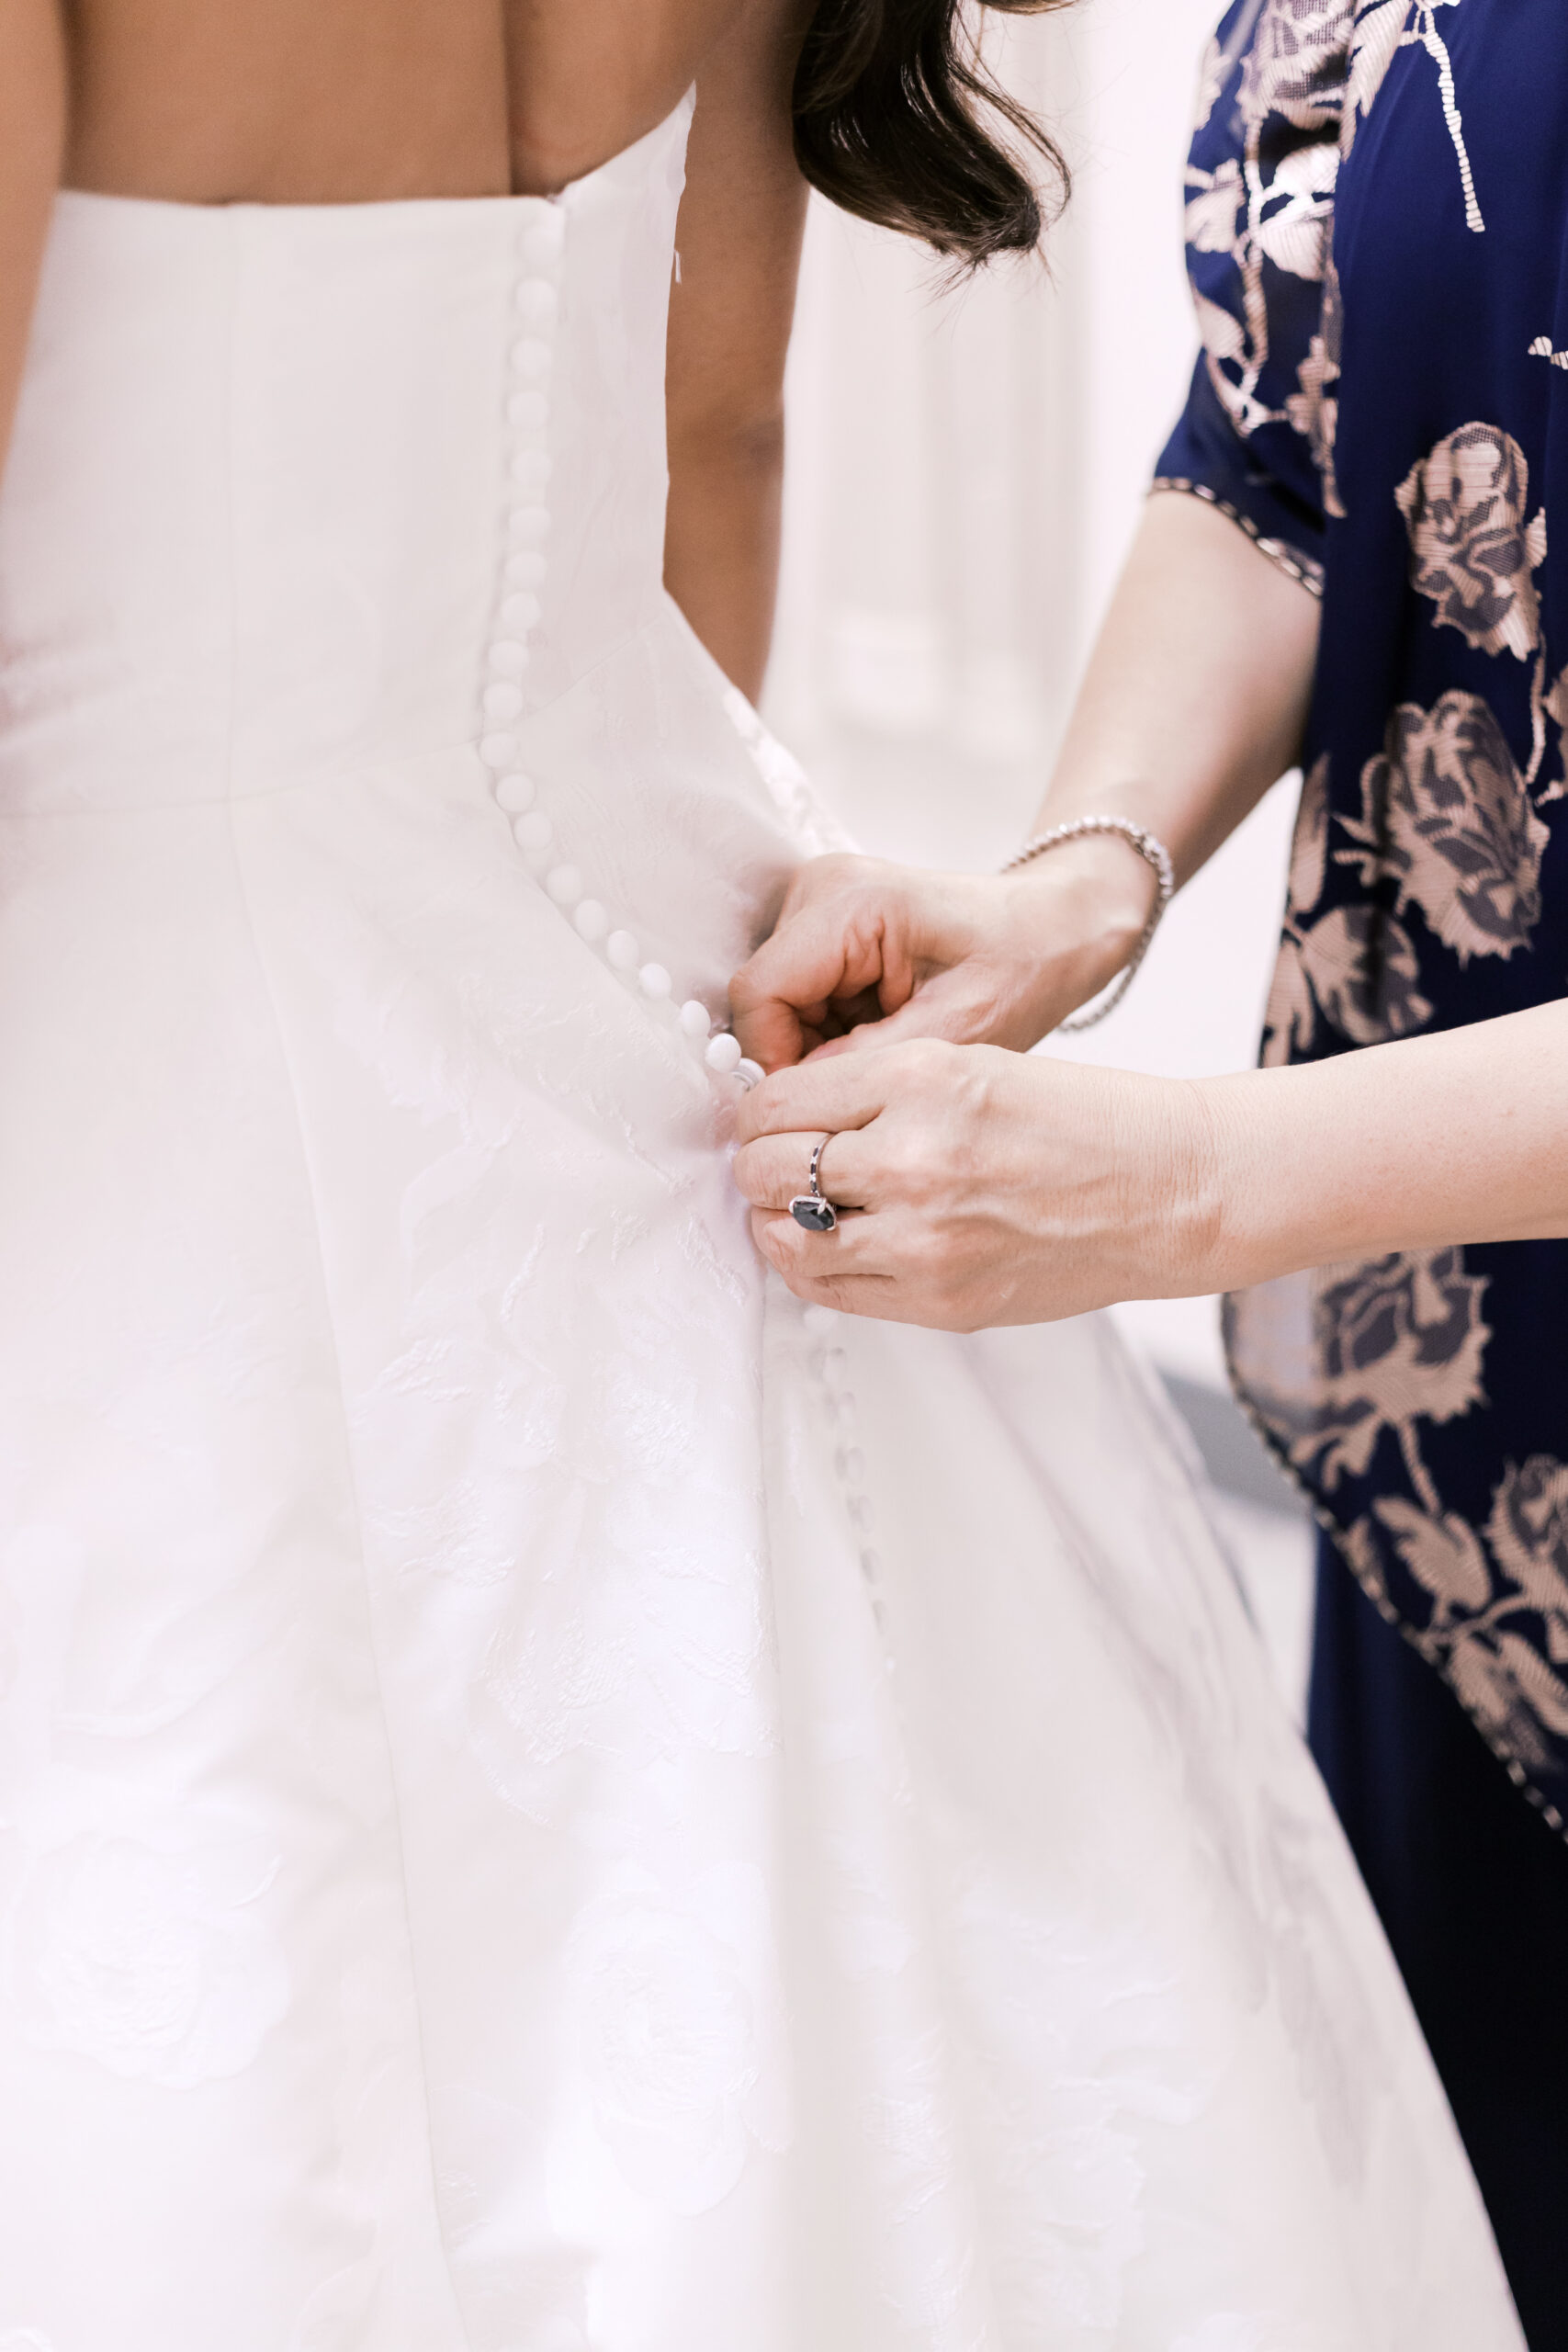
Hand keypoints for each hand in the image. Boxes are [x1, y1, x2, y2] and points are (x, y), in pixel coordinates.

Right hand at [729, 840, 1156, 1071]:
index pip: (760, 994)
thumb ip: (865, 1065)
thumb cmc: (1025, 965)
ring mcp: (819, 902)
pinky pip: (798, 996)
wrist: (1056, 927)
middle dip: (802, 1055)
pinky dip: (830, 1030)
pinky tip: (883, 1032)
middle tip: (868, 1083)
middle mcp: (821, 889)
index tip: (822, 1104)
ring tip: (888, 1050)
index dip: (774, 1060)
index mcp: (851, 902)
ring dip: (819, 1044)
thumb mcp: (959, 1030)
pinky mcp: (825, 923)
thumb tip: (791, 1103)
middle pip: (762, 1000)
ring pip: (775, 1004)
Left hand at [732, 1039, 1220, 1329]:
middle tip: (771, 1161)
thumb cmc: (1076, 1120)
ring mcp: (924, 1239)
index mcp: (921, 1079)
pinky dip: (811, 1265)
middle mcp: (914, 1157)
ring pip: (784, 1238)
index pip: (775, 1100)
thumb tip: (778, 1118)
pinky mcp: (940, 1299)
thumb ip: (875, 1090)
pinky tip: (831, 1244)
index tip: (766, 1117)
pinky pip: (828, 1289)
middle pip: (764, 1169)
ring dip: (775, 1219)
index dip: (757, 1111)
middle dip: (755, 1164)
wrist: (1167, 1189)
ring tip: (797, 1205)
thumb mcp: (973, 1063)